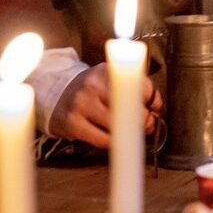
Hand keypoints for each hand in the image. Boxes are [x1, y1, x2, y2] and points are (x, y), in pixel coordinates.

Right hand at [47, 63, 162, 148]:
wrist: (56, 97)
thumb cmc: (92, 92)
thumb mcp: (109, 80)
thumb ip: (133, 88)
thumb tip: (156, 106)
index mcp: (105, 70)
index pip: (138, 83)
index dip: (152, 98)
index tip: (154, 107)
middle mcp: (92, 84)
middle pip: (130, 107)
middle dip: (144, 119)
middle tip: (147, 124)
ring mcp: (81, 104)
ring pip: (117, 125)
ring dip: (130, 133)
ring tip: (130, 132)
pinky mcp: (73, 123)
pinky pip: (103, 140)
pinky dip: (113, 142)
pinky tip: (113, 138)